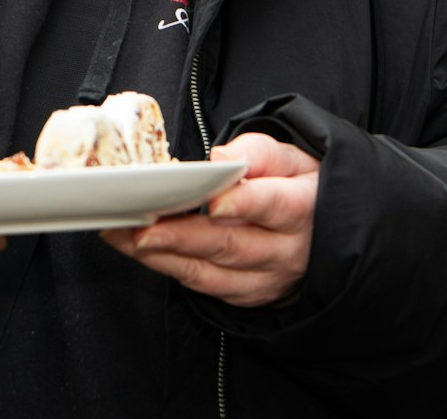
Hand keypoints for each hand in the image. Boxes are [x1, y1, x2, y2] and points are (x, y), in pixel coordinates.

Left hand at [101, 132, 318, 307]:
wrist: (323, 231)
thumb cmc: (298, 185)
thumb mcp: (291, 157)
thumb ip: (258, 152)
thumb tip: (220, 159)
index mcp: (303, 208)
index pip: (274, 206)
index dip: (243, 205)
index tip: (213, 204)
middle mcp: (287, 251)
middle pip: (231, 246)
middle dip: (182, 237)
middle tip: (141, 228)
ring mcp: (266, 279)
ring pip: (210, 273)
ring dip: (162, 256)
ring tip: (123, 236)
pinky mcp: (245, 295)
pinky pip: (202, 286)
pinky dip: (166, 267)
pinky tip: (135, 248)